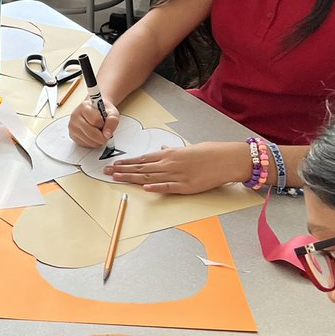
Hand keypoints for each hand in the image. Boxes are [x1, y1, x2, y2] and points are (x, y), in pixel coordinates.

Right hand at [69, 99, 119, 147]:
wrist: (95, 110)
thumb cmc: (102, 110)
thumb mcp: (112, 112)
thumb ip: (112, 121)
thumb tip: (107, 134)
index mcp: (84, 107)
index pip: (96, 121)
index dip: (104, 126)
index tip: (106, 125)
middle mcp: (75, 116)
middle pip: (91, 133)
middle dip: (102, 137)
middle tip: (106, 135)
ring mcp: (72, 126)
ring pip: (88, 140)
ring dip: (97, 141)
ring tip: (100, 134)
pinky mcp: (72, 135)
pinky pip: (84, 144)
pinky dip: (92, 143)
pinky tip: (94, 137)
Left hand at [104, 142, 251, 194]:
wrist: (228, 158)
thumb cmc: (210, 152)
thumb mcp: (188, 147)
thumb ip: (172, 150)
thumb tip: (162, 148)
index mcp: (170, 153)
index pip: (143, 158)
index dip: (127, 162)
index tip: (114, 164)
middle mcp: (170, 163)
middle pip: (141, 167)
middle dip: (122, 170)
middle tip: (106, 172)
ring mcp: (178, 175)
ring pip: (150, 177)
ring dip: (132, 178)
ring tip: (116, 178)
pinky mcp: (187, 186)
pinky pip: (168, 187)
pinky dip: (156, 187)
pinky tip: (144, 188)